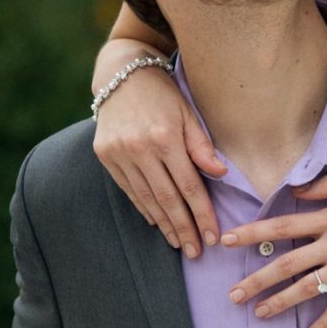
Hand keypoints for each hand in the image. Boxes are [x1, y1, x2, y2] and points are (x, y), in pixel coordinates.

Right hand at [91, 61, 225, 256]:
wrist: (120, 75)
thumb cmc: (163, 94)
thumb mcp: (188, 113)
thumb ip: (202, 145)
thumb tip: (221, 175)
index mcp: (164, 137)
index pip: (188, 186)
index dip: (202, 214)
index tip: (212, 236)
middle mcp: (139, 148)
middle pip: (167, 198)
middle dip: (184, 228)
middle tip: (196, 252)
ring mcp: (119, 153)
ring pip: (146, 198)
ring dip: (164, 224)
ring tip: (179, 243)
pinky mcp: (105, 155)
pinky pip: (129, 189)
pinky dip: (144, 208)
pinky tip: (157, 223)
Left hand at [221, 172, 326, 327]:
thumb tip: (298, 191)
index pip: (284, 226)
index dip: (253, 234)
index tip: (229, 240)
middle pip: (287, 264)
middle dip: (257, 280)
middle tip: (232, 294)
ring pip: (307, 288)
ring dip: (280, 303)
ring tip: (258, 313)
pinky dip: (323, 325)